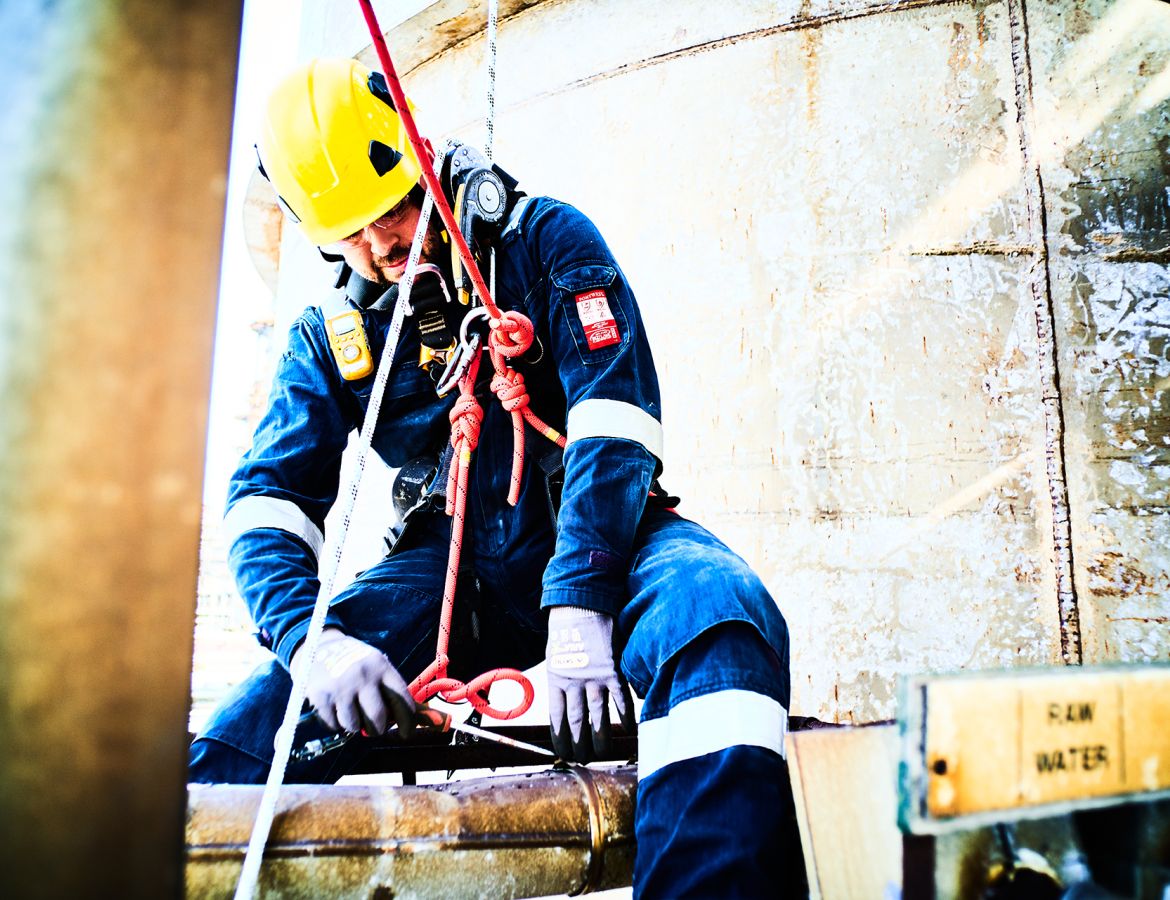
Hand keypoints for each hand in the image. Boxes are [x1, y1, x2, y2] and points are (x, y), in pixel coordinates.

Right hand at [291, 628, 415, 736]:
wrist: (320, 646)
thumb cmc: (356, 663)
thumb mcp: (378, 667)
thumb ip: (394, 692)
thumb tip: (428, 721)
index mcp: (382, 667)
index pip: (402, 701)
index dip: (407, 722)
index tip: (406, 733)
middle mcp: (363, 676)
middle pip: (378, 718)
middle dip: (376, 729)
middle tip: (373, 728)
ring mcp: (341, 686)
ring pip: (354, 726)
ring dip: (354, 726)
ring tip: (351, 713)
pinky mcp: (321, 696)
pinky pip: (334, 725)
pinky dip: (335, 723)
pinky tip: (335, 709)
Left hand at [546, 606, 633, 761]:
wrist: (581, 604)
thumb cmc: (568, 629)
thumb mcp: (556, 656)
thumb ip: (564, 678)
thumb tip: (570, 700)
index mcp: (555, 680)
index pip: (556, 719)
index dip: (560, 739)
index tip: (564, 753)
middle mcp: (573, 682)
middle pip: (576, 722)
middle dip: (579, 744)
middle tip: (583, 760)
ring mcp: (593, 677)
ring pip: (598, 716)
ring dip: (600, 737)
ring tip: (602, 754)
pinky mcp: (612, 670)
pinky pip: (620, 698)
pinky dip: (625, 714)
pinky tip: (628, 729)